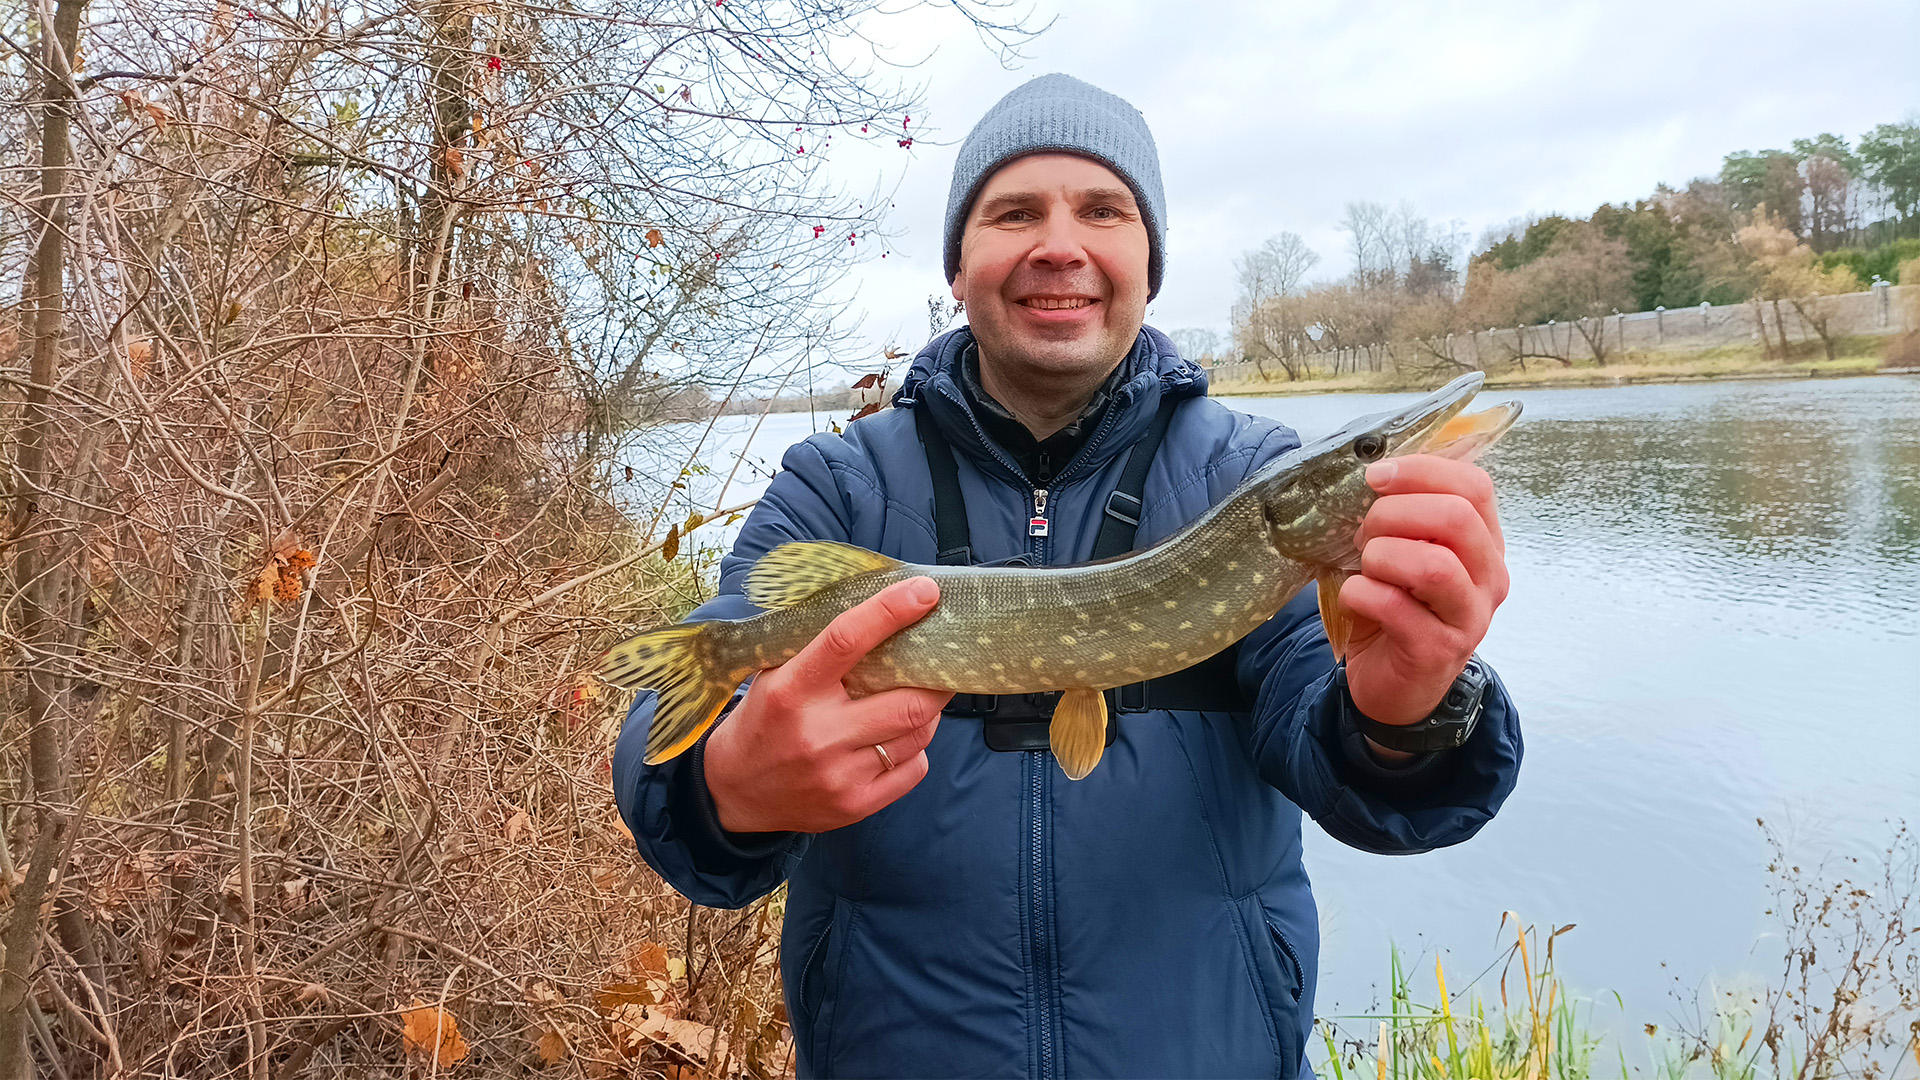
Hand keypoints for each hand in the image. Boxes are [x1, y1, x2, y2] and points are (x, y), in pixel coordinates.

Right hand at [704, 577, 952, 833]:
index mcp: (791, 690)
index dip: (891, 611)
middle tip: (942, 662)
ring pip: (918, 734)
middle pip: (907, 701)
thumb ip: (818, 649)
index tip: (925, 592)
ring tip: (918, 698)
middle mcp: (818, 734)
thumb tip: (880, 609)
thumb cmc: (763, 721)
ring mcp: (839, 774)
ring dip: (927, 712)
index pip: (846, 639)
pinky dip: (916, 748)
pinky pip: (914, 768)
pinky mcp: (856, 805)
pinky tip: (898, 739)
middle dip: (936, 679)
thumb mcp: (774, 677)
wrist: (733, 793)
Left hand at [1339, 454, 1508, 732]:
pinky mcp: (1437, 650)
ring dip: (1381, 555)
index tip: (1376, 476)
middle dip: (1394, 514)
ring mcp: (1469, 617)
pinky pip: (1395, 606)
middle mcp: (1489, 578)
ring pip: (1433, 565)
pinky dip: (1361, 592)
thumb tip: (1373, 467)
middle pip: (1456, 518)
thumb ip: (1403, 515)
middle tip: (1364, 533)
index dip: (1422, 470)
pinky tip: (1355, 596)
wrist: (1394, 684)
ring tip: (1365, 566)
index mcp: (1484, 543)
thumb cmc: (1396, 607)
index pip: (1475, 486)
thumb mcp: (1404, 552)